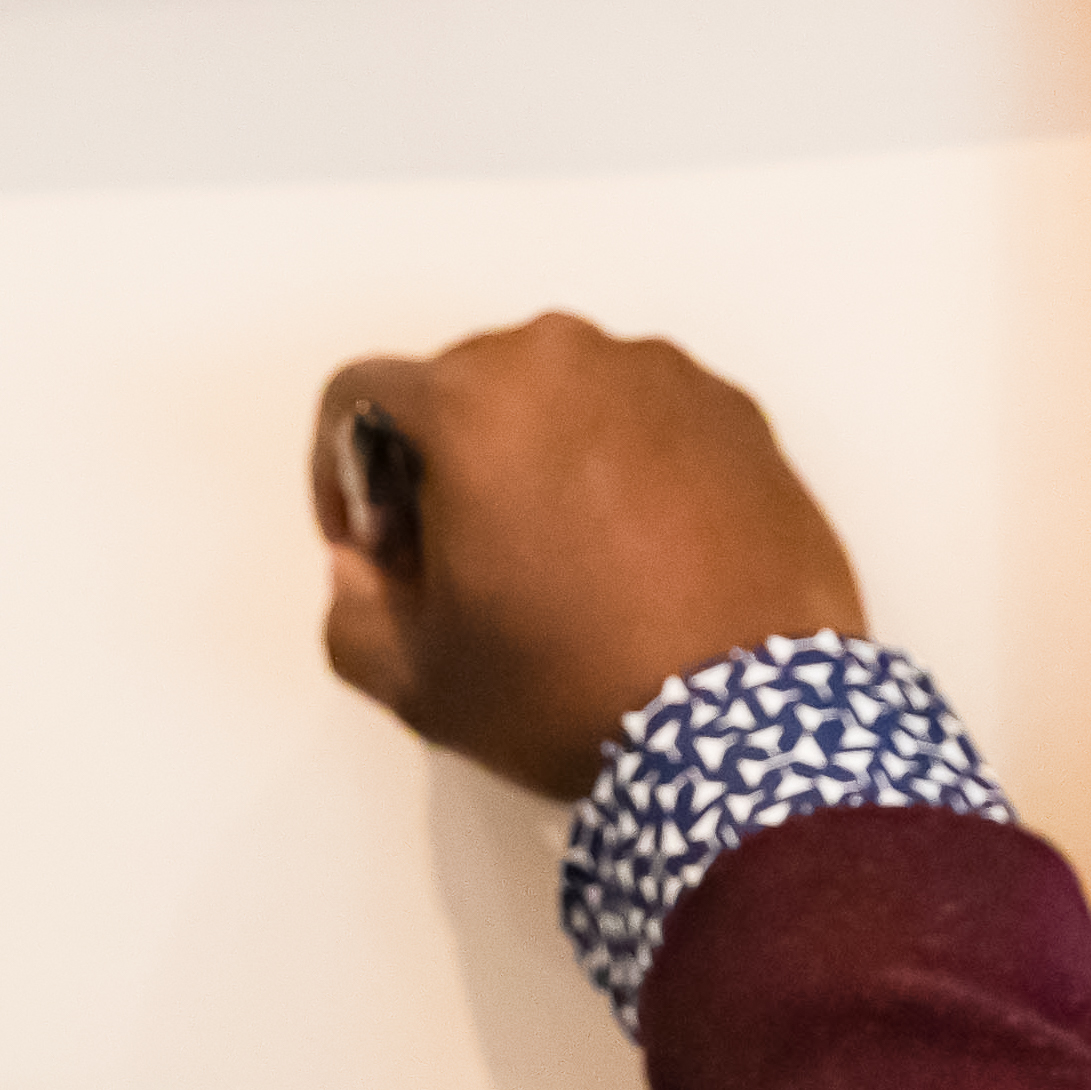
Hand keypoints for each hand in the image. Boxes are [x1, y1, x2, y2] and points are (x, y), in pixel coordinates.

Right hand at [312, 318, 866, 800]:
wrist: (747, 728)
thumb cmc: (582, 691)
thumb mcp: (420, 679)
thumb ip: (352, 609)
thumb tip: (367, 571)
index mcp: (474, 402)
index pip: (363, 397)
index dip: (344, 474)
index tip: (374, 539)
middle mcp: (569, 361)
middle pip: (466, 388)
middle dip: (444, 464)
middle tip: (459, 560)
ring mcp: (665, 379)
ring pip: (562, 397)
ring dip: (538, 459)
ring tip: (559, 561)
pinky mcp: (738, 415)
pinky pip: (648, 419)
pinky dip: (624, 467)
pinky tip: (635, 555)